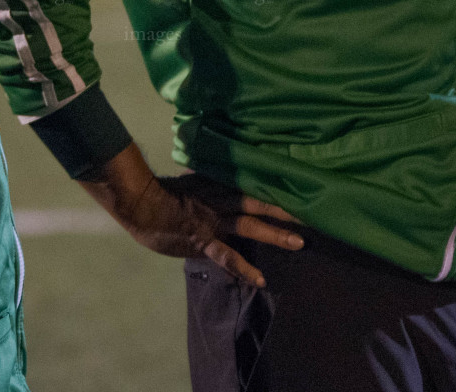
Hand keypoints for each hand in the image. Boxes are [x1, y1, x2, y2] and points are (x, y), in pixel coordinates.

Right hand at [78, 145, 302, 286]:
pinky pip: (228, 256)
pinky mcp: (204, 241)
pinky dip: (245, 268)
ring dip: (276, 234)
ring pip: (250, 225)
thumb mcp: (189, 181)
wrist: (140, 204)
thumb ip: (208, 182)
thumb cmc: (160, 192)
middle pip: (259, 203)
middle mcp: (220, 201)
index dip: (276, 188)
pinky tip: (262, 279)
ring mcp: (214, 222)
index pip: (253, 186)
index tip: (301, 187)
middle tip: (315, 212)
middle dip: (286, 209)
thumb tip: (221, 177)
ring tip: (300, 242)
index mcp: (218, 185)